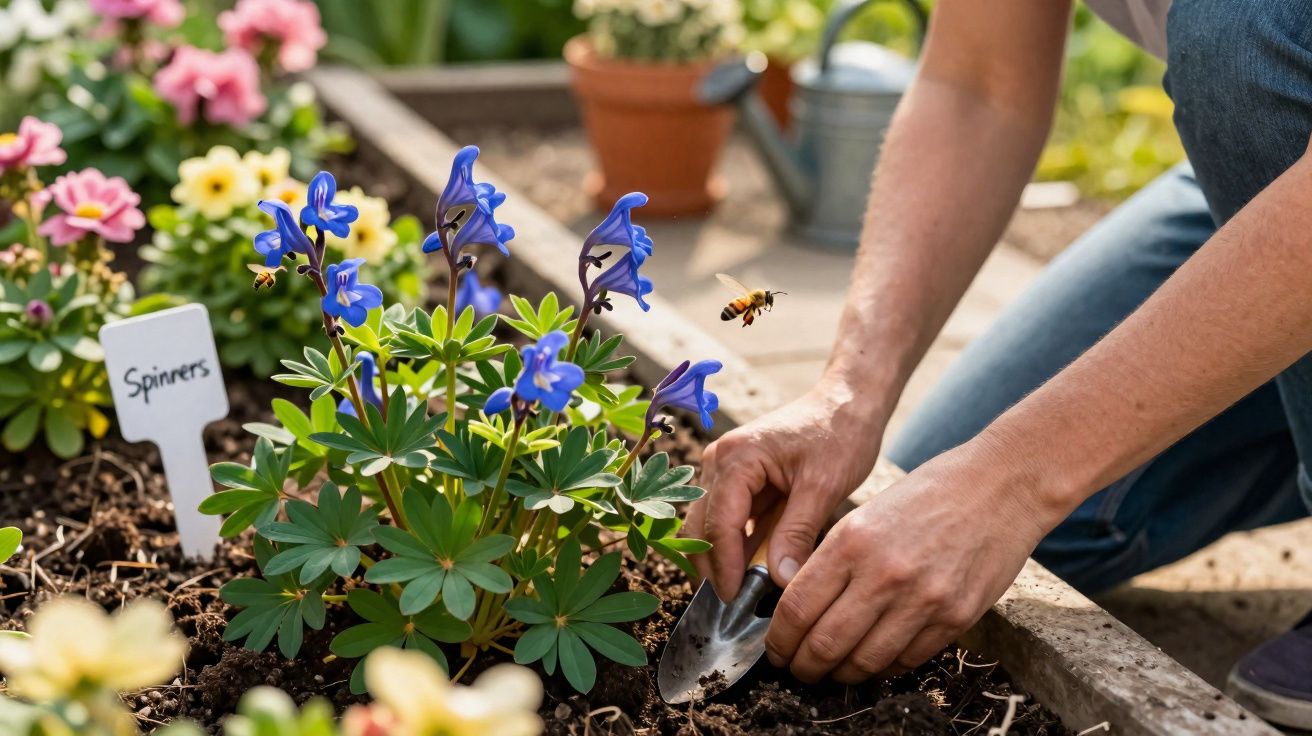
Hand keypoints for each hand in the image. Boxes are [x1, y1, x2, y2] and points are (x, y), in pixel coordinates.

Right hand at [684, 382, 883, 599]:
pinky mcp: (739, 481)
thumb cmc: (839, 433)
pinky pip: (728, 521)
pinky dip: (735, 547)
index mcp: (736, 457)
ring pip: (708, 526)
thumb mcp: (823, 485)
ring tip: (741, 597)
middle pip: (700, 526)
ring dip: (721, 559)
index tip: (734, 601)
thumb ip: (797, 532)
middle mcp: (720, 461)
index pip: (718, 523)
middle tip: (732, 609)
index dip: (724, 566)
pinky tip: (751, 574)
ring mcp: (725, 470)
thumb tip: (779, 581)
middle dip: (713, 567)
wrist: (847, 402)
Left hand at [763, 449, 1047, 682]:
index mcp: (852, 541)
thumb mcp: (865, 516)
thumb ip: (832, 561)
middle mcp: (884, 574)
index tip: (775, 648)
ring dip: (842, 674)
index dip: (779, 638)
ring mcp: (923, 599)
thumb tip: (798, 607)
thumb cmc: (928, 495)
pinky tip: (874, 658)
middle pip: (824, 644)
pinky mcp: (956, 617)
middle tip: (797, 669)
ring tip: (833, 671)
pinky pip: (907, 659)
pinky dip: (884, 666)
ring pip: (864, 662)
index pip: (797, 607)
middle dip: (803, 666)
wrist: (1000, 485)